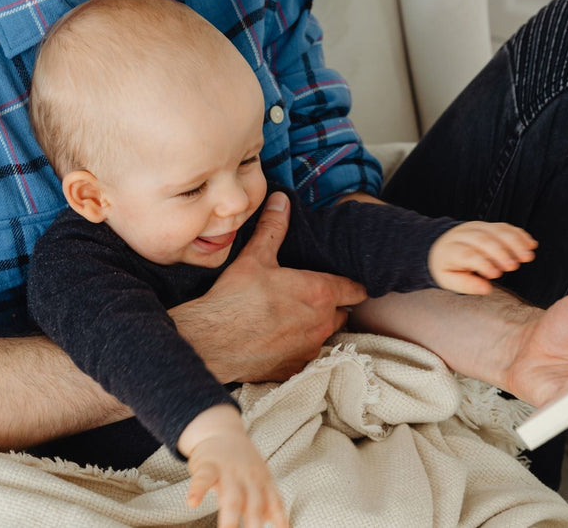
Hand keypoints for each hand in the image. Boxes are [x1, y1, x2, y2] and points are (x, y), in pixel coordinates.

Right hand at [173, 192, 367, 382]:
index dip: (354, 284)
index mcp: (320, 293)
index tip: (348, 282)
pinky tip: (278, 338)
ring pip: (324, 335)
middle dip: (332, 305)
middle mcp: (322, 324)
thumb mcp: (255, 257)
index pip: (355, 289)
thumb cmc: (235, 298)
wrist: (211, 343)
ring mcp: (309, 349)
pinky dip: (297, 347)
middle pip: (342, 313)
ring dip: (315, 327)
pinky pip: (305, 355)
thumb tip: (282, 200)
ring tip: (292, 317)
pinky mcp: (294, 368)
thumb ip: (274, 227)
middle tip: (310, 295)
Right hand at [180, 406, 287, 527]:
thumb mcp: (261, 478)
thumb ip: (269, 501)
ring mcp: (229, 471)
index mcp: (263, 482)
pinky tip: (192, 503)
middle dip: (255, 525)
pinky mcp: (208, 465)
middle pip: (255, 504)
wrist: (220, 431)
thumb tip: (279, 524)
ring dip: (231, 518)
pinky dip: (197, 490)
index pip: (275, 504)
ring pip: (232, 497)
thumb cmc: (241, 462)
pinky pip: (203, 479)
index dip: (280, 521)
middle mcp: (248, 478)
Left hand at [428, 222, 536, 293]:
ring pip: (497, 230)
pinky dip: (519, 234)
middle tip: (514, 266)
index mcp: (451, 249)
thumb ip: (467, 284)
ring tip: (527, 256)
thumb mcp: (449, 280)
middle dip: (501, 252)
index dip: (483, 264)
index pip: (467, 254)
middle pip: (483, 240)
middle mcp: (463, 235)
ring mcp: (476, 227)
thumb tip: (486, 288)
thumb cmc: (448, 266)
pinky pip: (505, 226)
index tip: (496, 274)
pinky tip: (530, 244)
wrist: (443, 245)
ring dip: (515, 242)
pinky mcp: (488, 225)